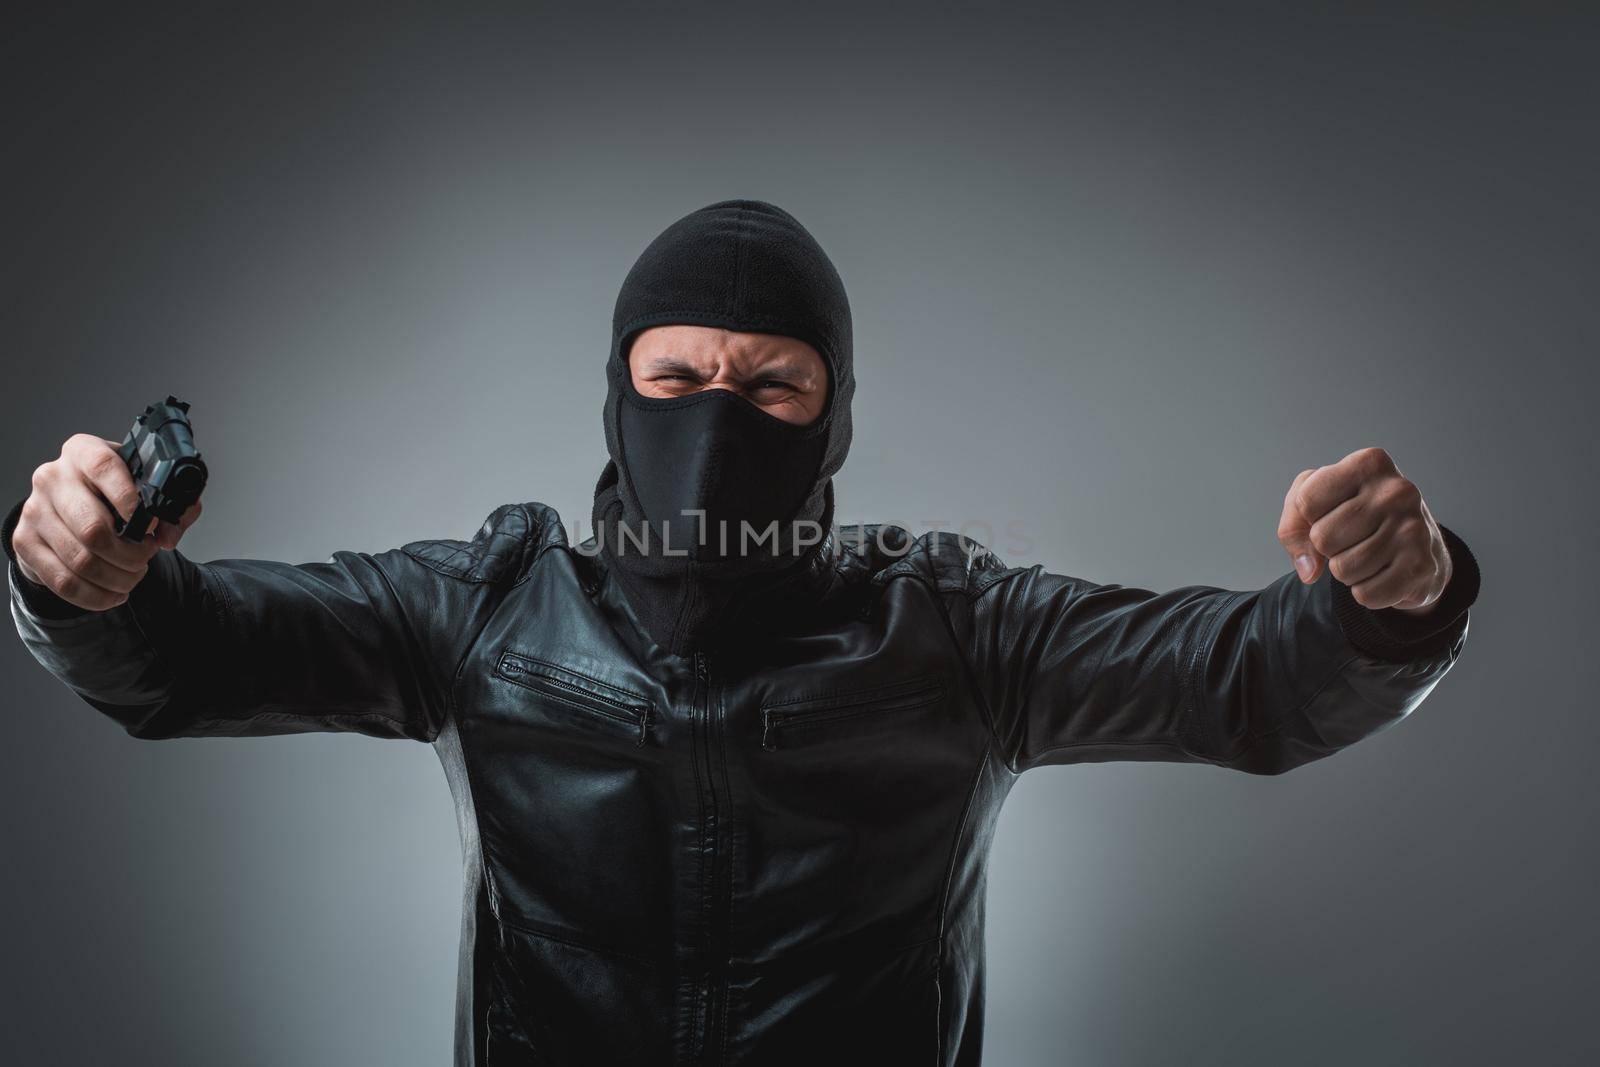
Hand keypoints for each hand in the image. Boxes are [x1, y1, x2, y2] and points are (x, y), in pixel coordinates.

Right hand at [13, 433, 202, 610]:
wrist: (67, 506)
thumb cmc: (112, 494)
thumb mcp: (145, 486)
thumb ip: (171, 505)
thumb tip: (168, 536)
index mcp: (83, 452)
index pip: (104, 468)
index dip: (131, 499)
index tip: (152, 524)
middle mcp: (53, 477)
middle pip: (93, 529)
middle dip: (130, 554)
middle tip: (147, 556)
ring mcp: (34, 510)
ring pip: (80, 560)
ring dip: (118, 577)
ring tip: (134, 575)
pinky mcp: (25, 542)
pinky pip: (63, 582)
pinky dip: (97, 596)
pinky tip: (115, 592)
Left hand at [1277, 447, 1452, 615]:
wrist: (1418, 544)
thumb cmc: (1356, 515)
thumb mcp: (1317, 501)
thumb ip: (1293, 525)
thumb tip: (1309, 570)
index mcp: (1369, 463)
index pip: (1306, 502)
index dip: (1310, 517)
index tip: (1333, 512)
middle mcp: (1397, 490)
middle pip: (1322, 538)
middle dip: (1327, 548)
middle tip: (1352, 538)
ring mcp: (1414, 528)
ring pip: (1342, 570)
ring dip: (1346, 571)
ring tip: (1369, 554)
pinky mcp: (1423, 566)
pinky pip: (1366, 595)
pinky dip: (1366, 592)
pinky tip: (1384, 573)